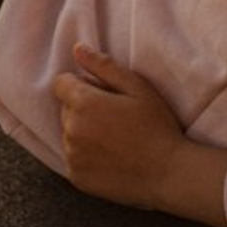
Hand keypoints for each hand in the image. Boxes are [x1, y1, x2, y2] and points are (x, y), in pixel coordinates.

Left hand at [52, 43, 226, 222]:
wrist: (165, 172)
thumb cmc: (155, 124)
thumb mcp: (136, 86)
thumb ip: (103, 66)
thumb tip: (77, 49)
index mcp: (84, 104)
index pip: (60, 84)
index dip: (80, 83)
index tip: (102, 91)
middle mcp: (71, 130)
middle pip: (65, 108)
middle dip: (82, 106)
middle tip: (114, 113)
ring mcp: (72, 157)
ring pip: (68, 133)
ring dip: (83, 130)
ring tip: (113, 136)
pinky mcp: (76, 178)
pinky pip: (73, 157)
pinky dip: (85, 153)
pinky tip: (110, 154)